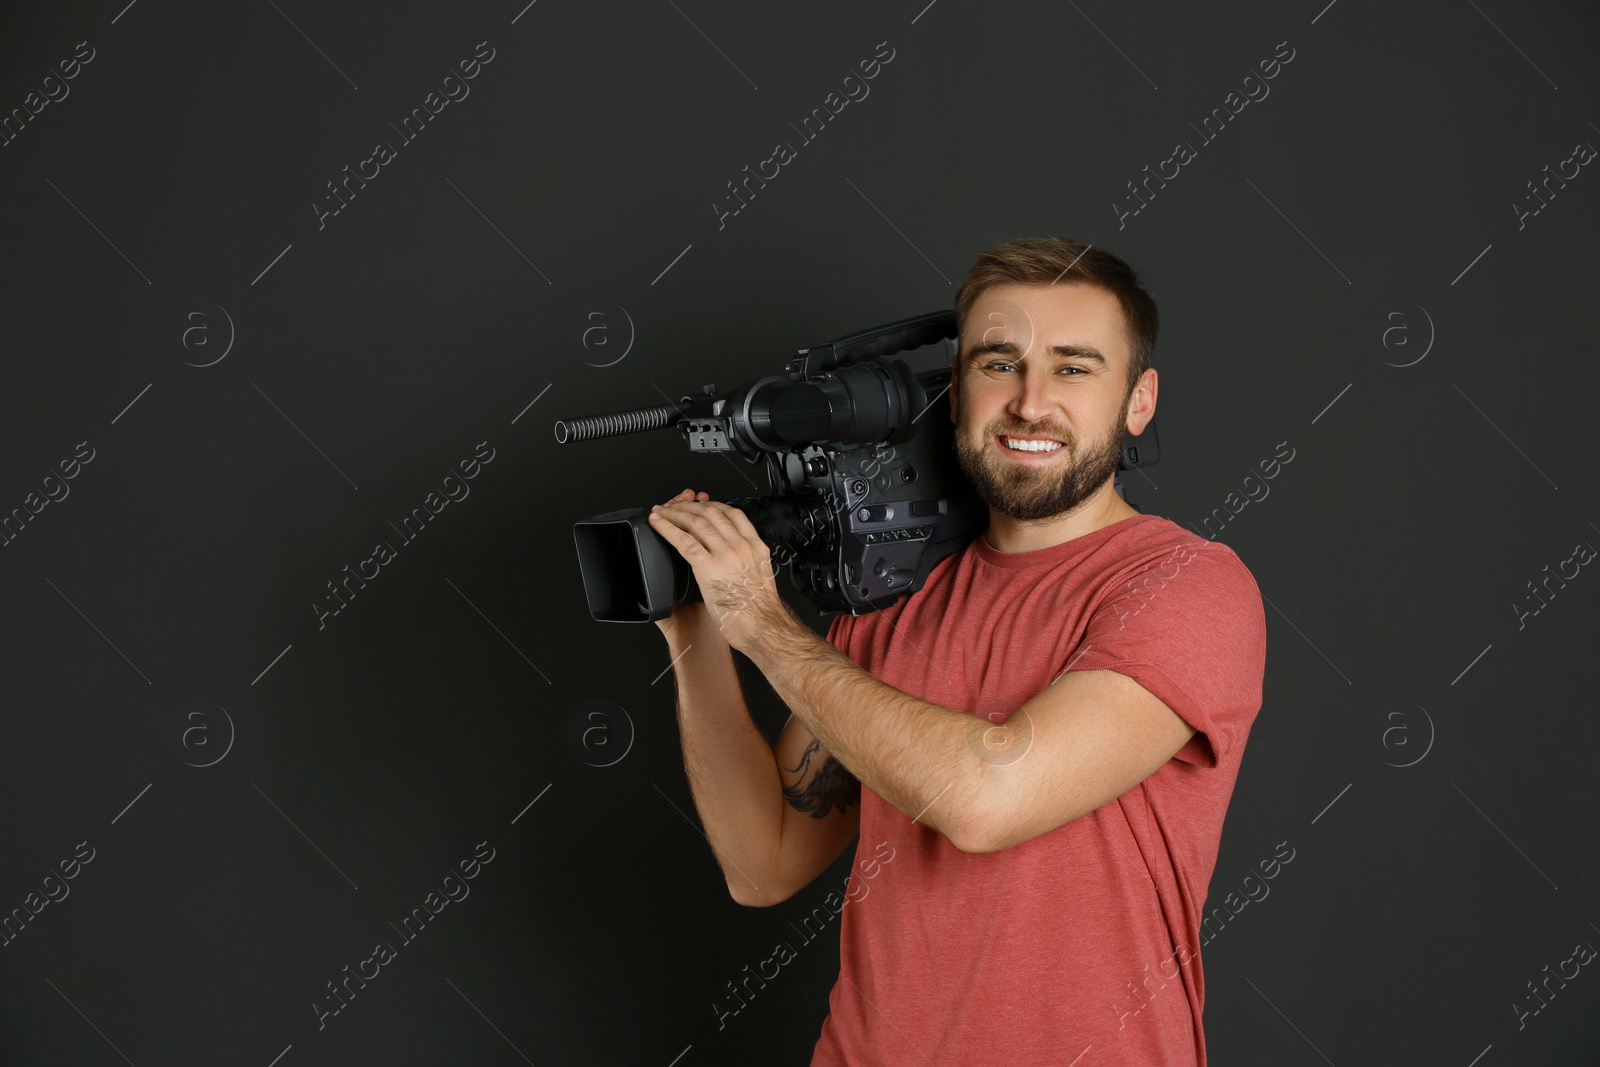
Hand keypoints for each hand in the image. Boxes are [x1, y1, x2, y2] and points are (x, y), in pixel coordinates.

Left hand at [646, 489, 792, 654]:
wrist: (762, 627)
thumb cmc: (760, 610)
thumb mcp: (760, 575)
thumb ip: (746, 560)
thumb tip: (734, 558)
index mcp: (755, 546)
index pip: (733, 513)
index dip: (712, 503)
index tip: (700, 503)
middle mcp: (740, 545)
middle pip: (711, 512)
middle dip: (689, 505)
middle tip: (675, 504)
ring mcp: (725, 554)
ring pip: (696, 522)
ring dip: (675, 513)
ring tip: (663, 511)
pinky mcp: (708, 567)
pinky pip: (684, 541)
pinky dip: (668, 529)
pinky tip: (658, 524)